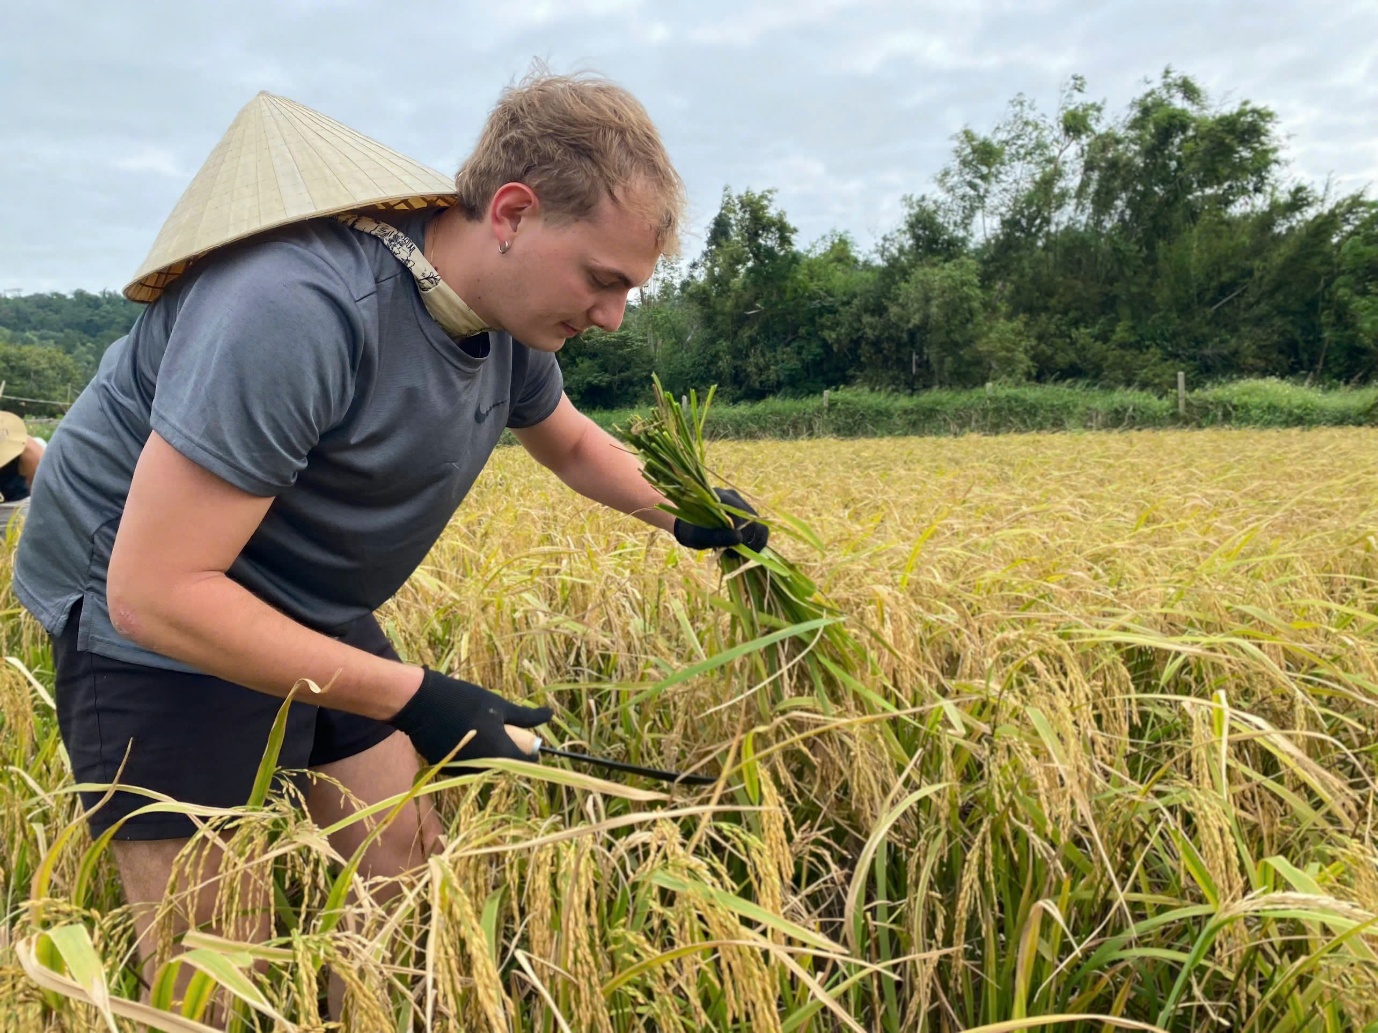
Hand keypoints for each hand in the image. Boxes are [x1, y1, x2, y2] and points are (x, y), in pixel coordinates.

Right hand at [388, 668, 552, 766]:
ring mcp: (460, 769)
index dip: (529, 750)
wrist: (421, 702)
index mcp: (498, 752)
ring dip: (487, 751)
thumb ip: (525, 717)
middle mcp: (480, 767)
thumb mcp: (499, 706)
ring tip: (478, 726)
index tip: (526, 737)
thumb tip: (550, 716)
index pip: (525, 761)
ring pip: (483, 764)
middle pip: (503, 764)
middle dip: (506, 749)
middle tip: (499, 727)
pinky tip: (461, 732)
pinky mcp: (444, 766)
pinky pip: (464, 763)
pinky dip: (468, 752)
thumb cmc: (465, 700)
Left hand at [673, 487, 768, 552]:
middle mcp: (733, 497)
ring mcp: (739, 502)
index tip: (734, 552)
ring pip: (758, 522)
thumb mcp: (699, 537)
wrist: (684, 523)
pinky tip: (742, 546)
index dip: (743, 537)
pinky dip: (753, 537)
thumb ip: (717, 537)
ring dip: (753, 540)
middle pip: (754, 520)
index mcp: (721, 500)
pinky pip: (756, 524)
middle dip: (750, 540)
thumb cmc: (689, 531)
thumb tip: (739, 539)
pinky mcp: (743, 509)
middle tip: (737, 554)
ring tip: (739, 551)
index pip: (743, 518)